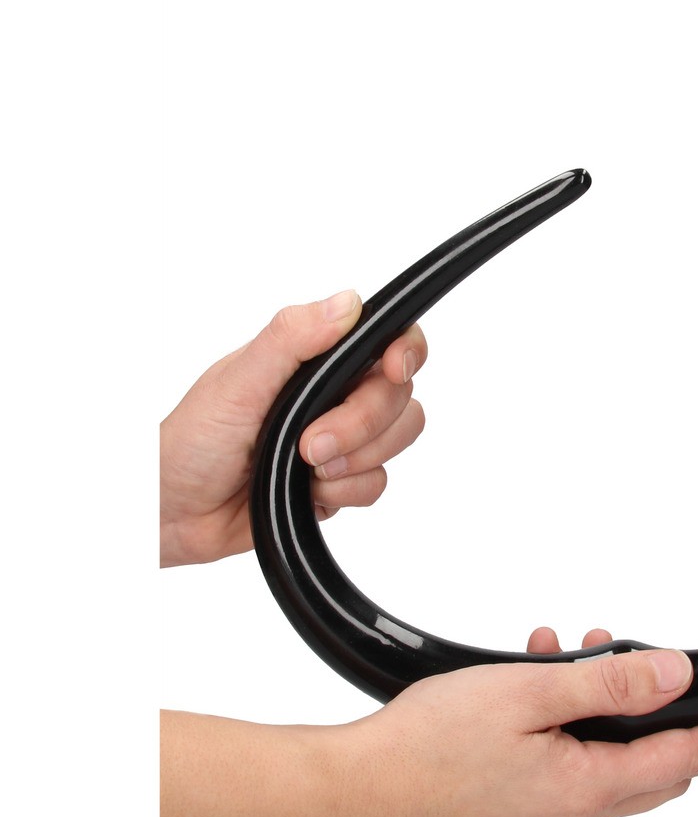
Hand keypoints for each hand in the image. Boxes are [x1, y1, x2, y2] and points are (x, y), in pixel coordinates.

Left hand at [160, 289, 426, 565]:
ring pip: (395, 442)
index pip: (388, 339)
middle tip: (308, 443)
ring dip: (353, 462)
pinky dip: (343, 493)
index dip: (405, 353)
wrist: (174, 513)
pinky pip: (377, 484)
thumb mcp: (238, 380)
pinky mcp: (340, 481)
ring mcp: (341, 438)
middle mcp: (334, 393)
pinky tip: (308, 492)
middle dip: (361, 425)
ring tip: (303, 467)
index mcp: (314, 359)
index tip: (392, 370)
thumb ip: (291, 338)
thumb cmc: (190, 442)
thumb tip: (347, 303)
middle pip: (399, 398)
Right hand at [161, 628, 697, 816]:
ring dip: (612, 704)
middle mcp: (576, 807)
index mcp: (589, 788)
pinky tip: (542, 670)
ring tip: (584, 650)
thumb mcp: (529, 695)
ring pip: (612, 754)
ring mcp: (548, 806)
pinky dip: (573, 713)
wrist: (361, 784)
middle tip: (663, 665)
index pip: (685, 759)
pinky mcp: (522, 795)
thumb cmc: (431, 746)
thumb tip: (672, 672)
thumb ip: (607, 685)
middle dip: (666, 710)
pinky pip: (571, 754)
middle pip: (656, 763)